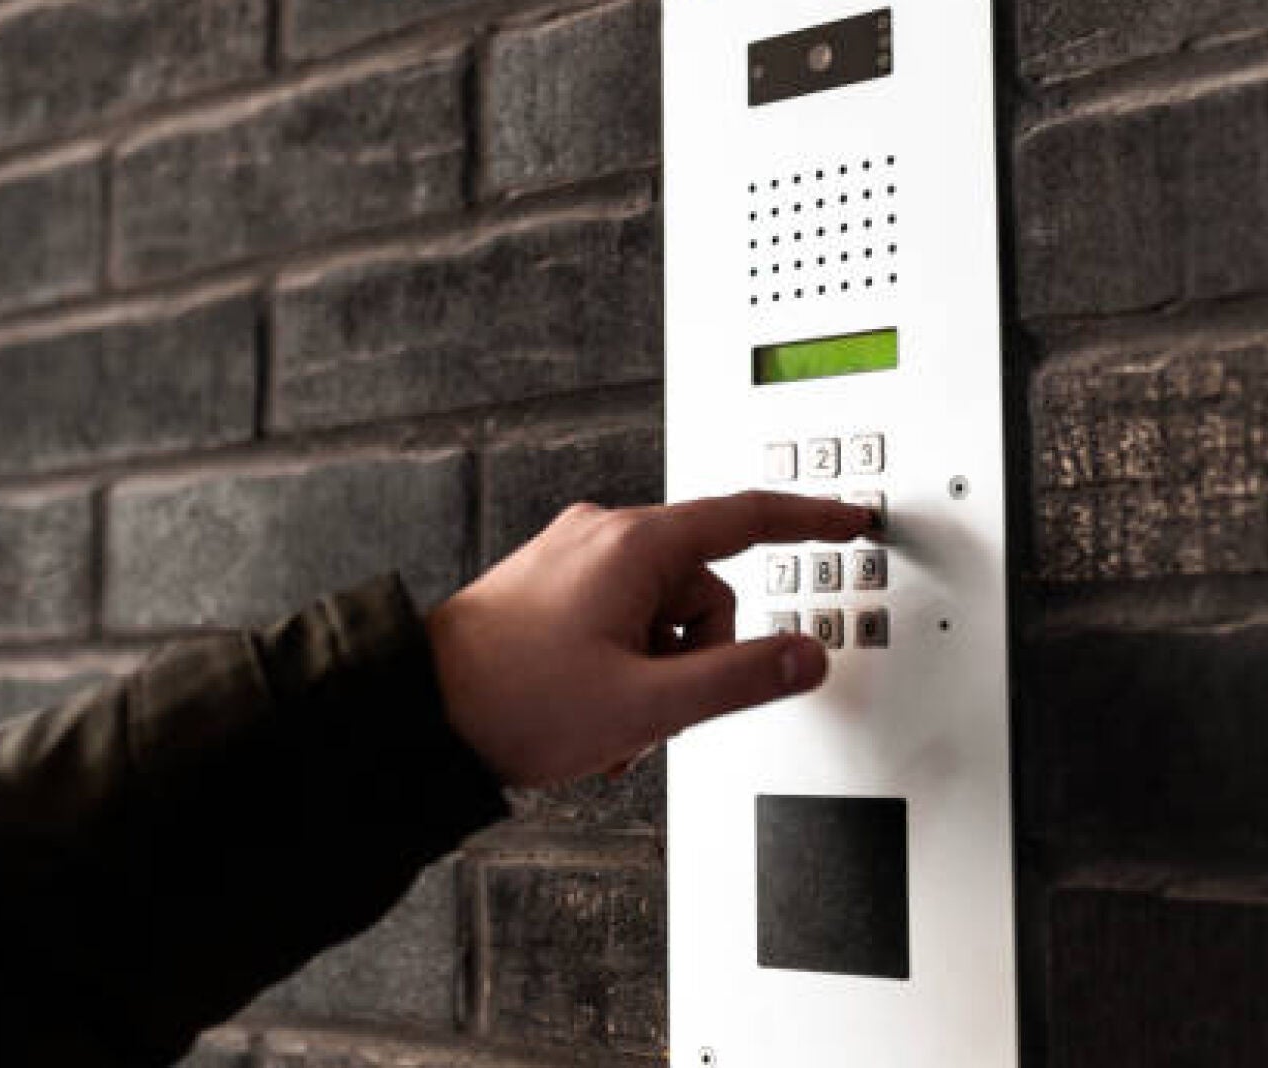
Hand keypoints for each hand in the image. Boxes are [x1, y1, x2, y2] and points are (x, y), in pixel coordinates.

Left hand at [427, 492, 875, 786]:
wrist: (416, 715)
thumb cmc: (512, 701)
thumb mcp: (646, 703)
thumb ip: (740, 678)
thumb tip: (805, 658)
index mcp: (633, 545)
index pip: (749, 517)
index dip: (811, 520)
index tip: (851, 518)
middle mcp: (602, 535)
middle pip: (704, 588)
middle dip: (696, 657)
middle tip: (655, 710)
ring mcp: (574, 558)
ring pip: (663, 612)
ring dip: (656, 671)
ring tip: (609, 718)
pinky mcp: (552, 584)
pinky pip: (622, 617)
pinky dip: (623, 665)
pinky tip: (589, 708)